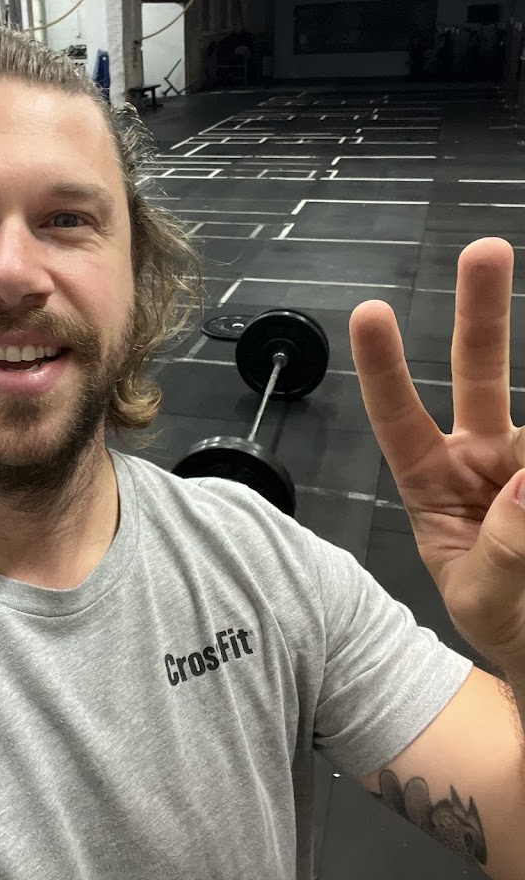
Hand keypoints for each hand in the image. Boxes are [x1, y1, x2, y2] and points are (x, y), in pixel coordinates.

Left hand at [349, 238, 524, 671]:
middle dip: (481, 310)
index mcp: (434, 483)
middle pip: (478, 371)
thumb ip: (503, 550)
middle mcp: (484, 457)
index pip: (399, 418)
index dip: (384, 368)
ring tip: (521, 488)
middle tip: (485, 250)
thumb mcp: (486, 600)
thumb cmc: (507, 629)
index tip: (369, 311)